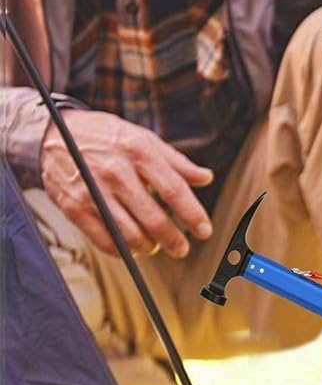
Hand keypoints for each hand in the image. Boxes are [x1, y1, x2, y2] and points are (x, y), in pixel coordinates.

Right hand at [40, 109, 213, 256]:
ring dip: (148, 246)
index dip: (192, 214)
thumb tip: (206, 178)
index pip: (173, 190)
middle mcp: (116, 172)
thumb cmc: (106, 137)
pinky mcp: (74, 208)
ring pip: (130, 235)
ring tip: (154, 244)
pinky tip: (131, 246)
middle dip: (173, 240)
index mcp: (138, 152)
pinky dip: (123, 250)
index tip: (205, 231)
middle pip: (153, 218)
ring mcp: (93, 192)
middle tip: (181, 248)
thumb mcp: (143, 139)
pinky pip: (104, 240)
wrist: (53, 134)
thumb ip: (176, 162)